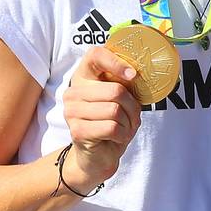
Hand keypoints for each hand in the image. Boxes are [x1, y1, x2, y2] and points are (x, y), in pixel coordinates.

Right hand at [62, 46, 142, 188]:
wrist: (98, 156)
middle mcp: (73, 92)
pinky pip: (112, 127)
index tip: (132, 75)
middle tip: (132, 116)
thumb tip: (138, 72)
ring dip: (128, 122)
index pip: (95, 54)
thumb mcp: (120, 99)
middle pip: (115, 90)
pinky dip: (122, 134)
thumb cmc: (111, 123)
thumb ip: (124, 83)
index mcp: (82, 77)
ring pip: (115, 110)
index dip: (116, 62)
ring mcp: (72, 111)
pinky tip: (117, 137)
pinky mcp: (77, 130)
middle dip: (132, 107)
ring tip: (124, 128)